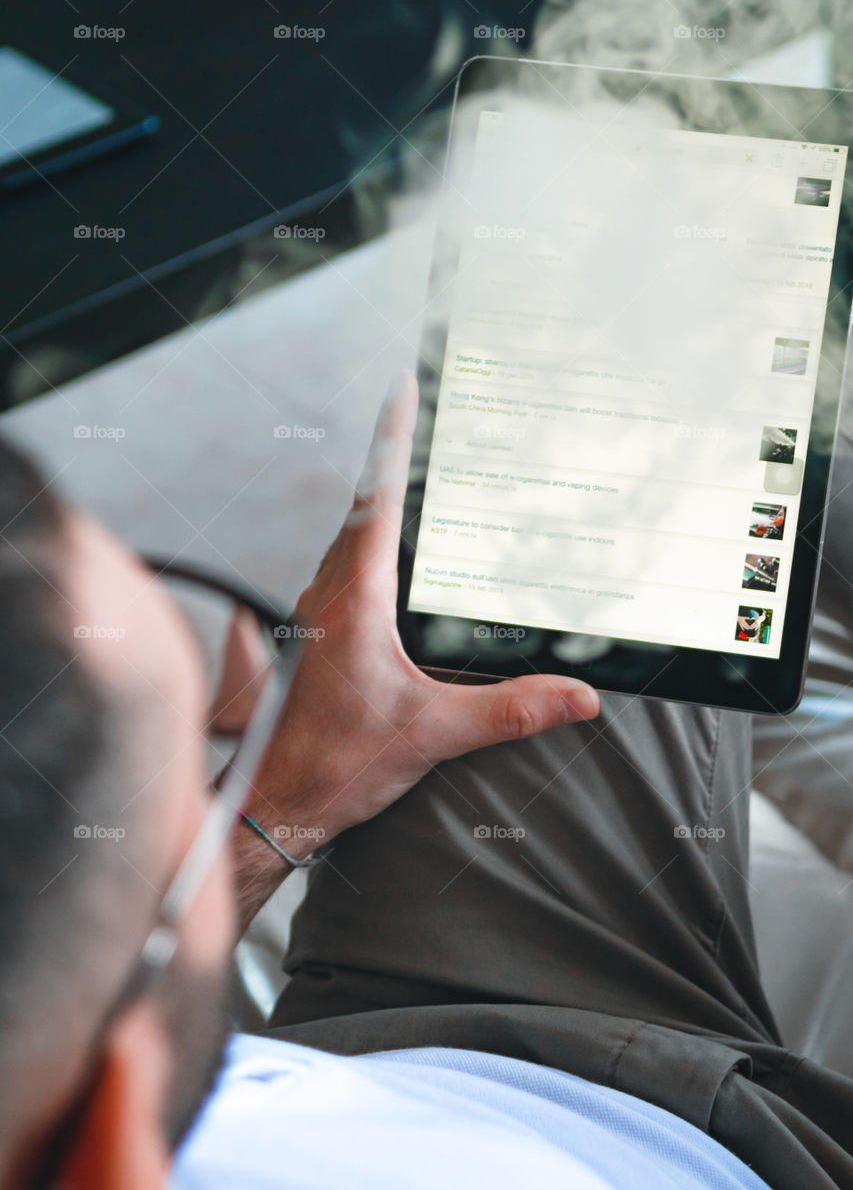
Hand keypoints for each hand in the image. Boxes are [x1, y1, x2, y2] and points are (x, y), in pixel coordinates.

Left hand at [247, 370, 599, 854]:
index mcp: (356, 599)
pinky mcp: (318, 632)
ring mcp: (318, 611)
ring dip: (380, 502)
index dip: (392, 438)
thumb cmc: (334, 764)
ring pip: (351, 537)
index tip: (402, 387)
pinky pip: (345, 567)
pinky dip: (370, 543)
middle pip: (365, 506)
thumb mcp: (433, 734)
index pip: (378, 499)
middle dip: (394, 457)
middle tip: (423, 418)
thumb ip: (510, 712)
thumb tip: (578, 697)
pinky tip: (395, 563)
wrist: (277, 802)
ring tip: (416, 474)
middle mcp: (330, 594)